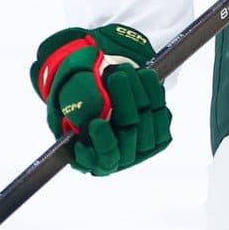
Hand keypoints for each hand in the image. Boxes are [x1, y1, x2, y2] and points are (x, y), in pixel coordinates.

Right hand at [29, 24, 171, 175]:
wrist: (99, 89)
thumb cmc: (77, 100)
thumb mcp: (66, 104)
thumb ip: (72, 109)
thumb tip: (87, 111)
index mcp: (94, 159)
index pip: (105, 158)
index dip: (103, 142)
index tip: (96, 123)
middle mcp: (120, 158)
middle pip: (130, 133)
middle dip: (123, 100)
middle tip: (114, 75)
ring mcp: (142, 147)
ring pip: (149, 121)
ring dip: (138, 91)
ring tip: (123, 70)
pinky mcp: (159, 132)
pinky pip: (162, 113)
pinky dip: (154, 91)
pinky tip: (143, 75)